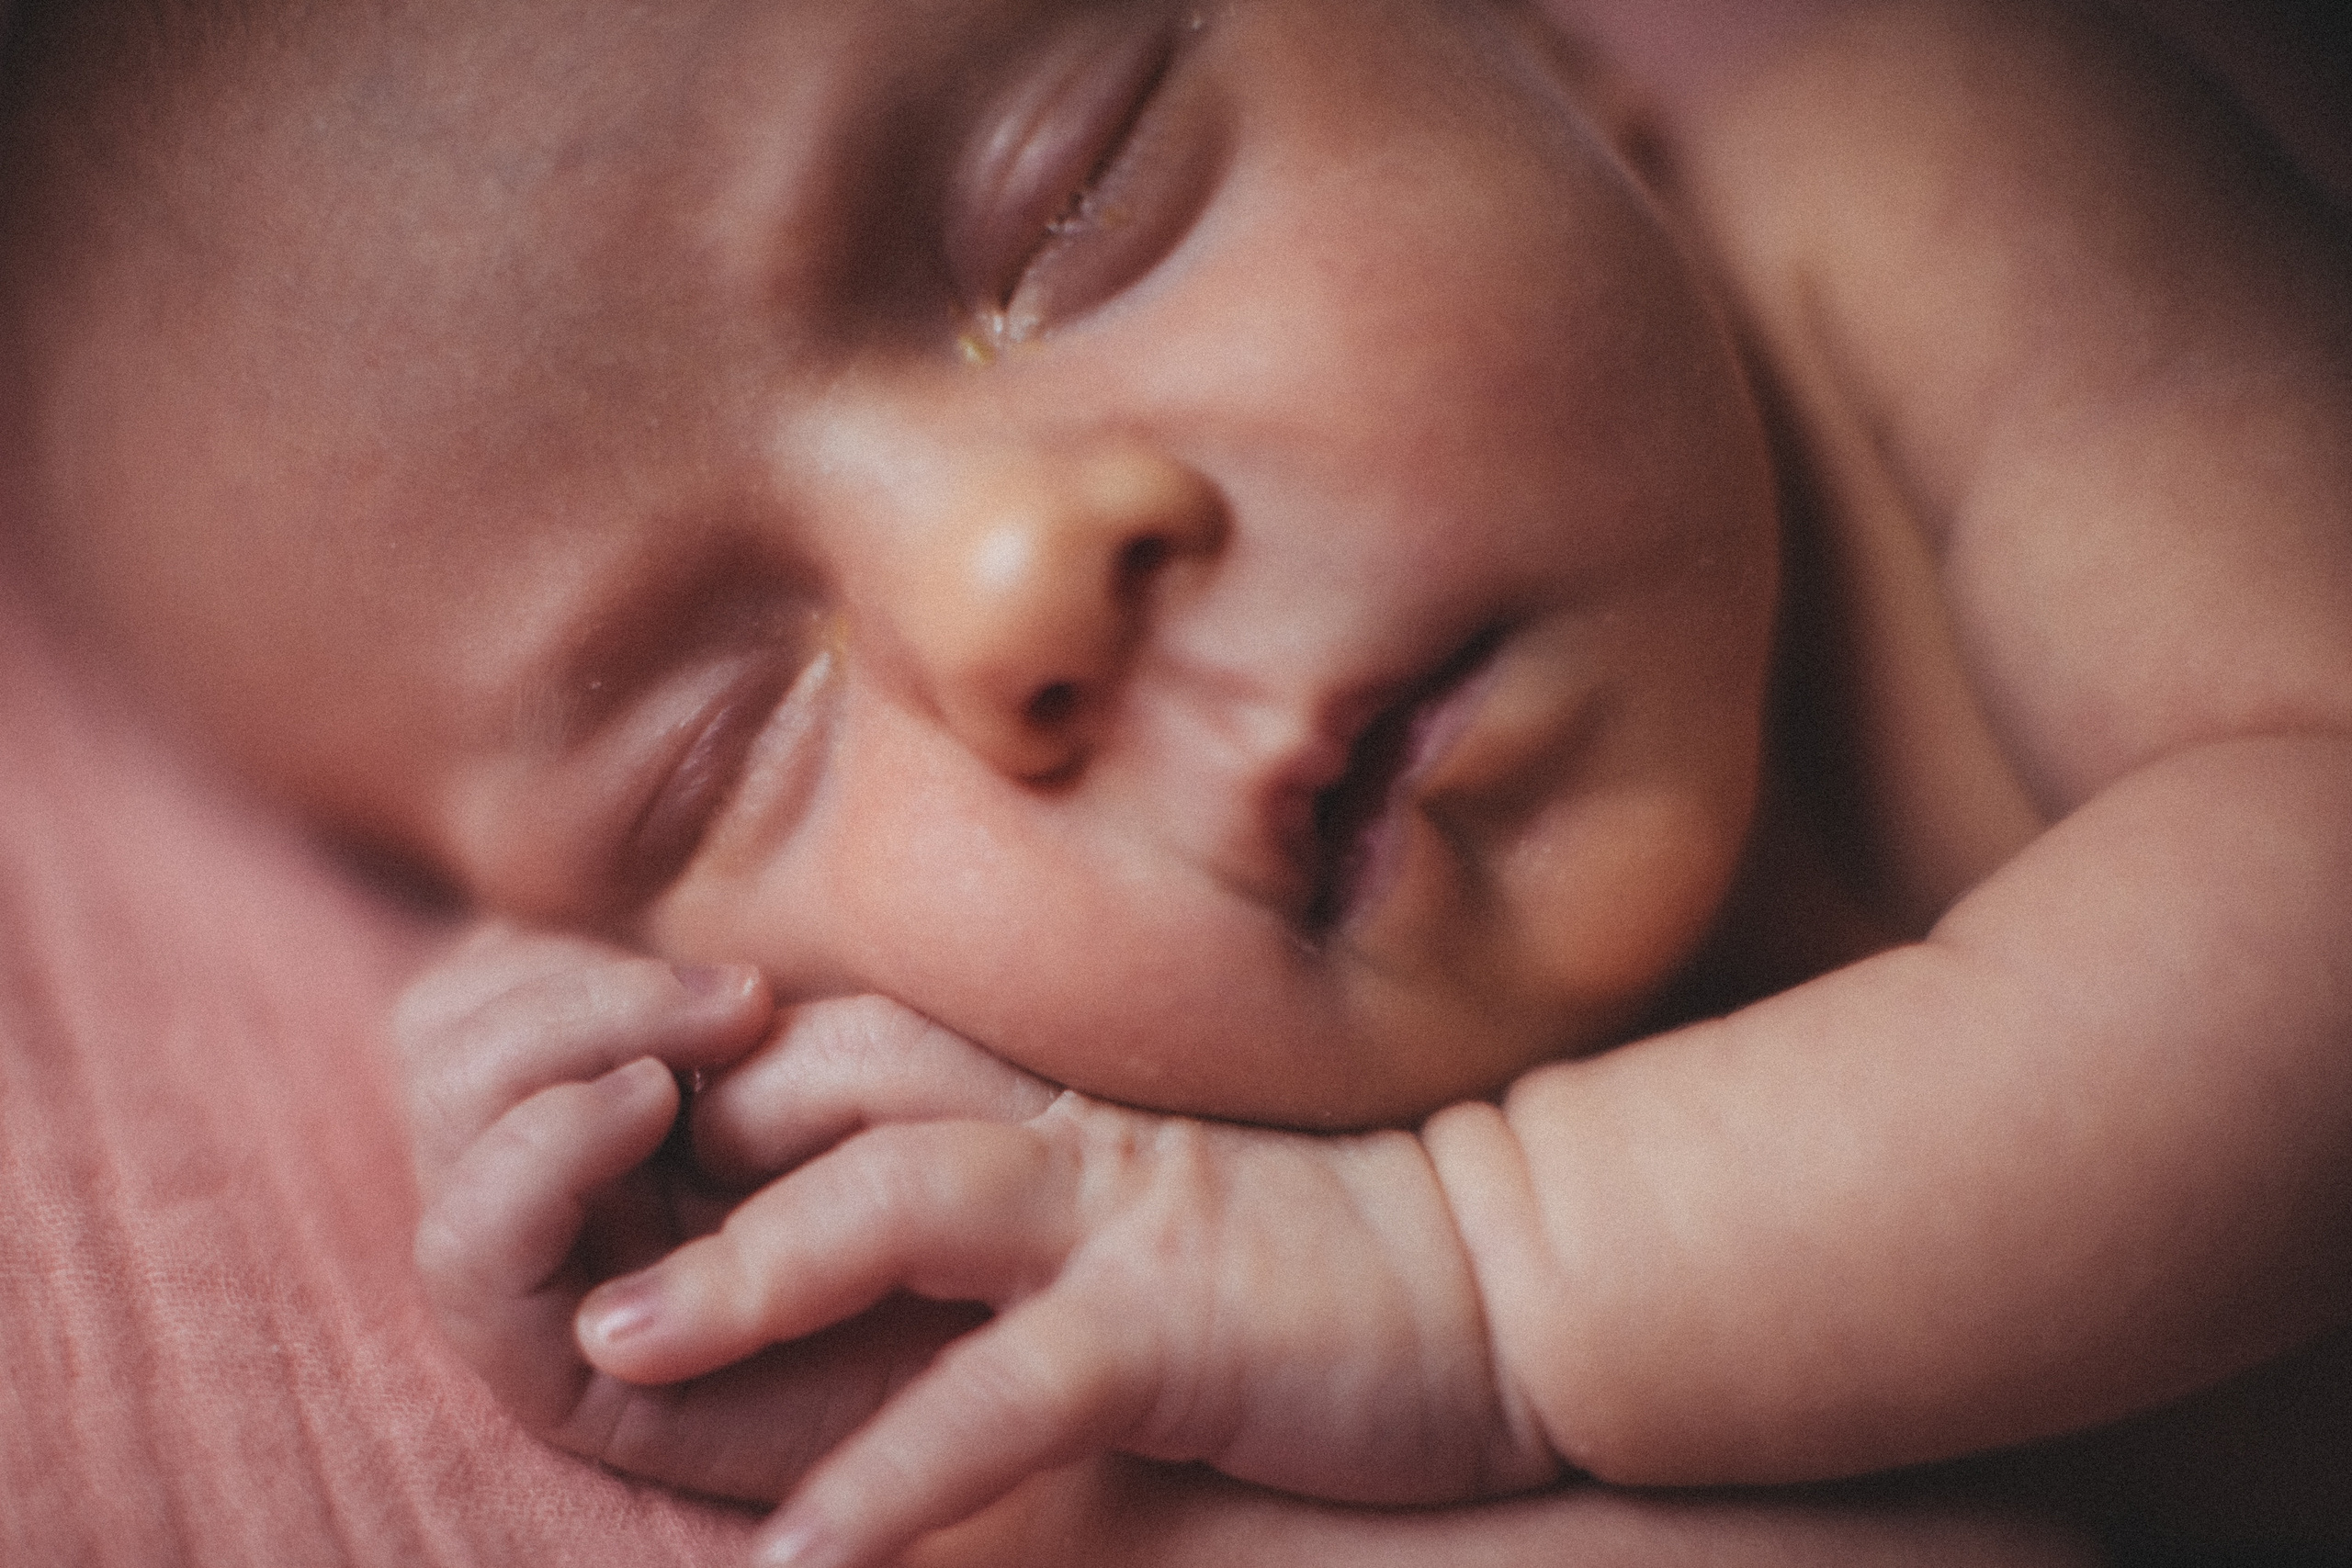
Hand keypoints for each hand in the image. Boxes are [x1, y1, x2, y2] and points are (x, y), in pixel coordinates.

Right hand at [395, 922, 1023, 1501]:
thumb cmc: (960, 1196)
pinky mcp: (556, 1374)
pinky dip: (538, 1156)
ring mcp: (547, 1267)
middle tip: (733, 998)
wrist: (1023, 1372)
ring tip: (697, 1049)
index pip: (493, 970)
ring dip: (559, 1042)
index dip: (567, 937)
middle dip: (569, 984)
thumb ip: (776, 975)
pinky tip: (648, 1108)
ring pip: (443, 1107)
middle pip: (445, 1025)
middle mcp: (555, 1174)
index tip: (732, 958)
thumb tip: (698, 862)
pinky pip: (466, 1255)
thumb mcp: (881, 1046)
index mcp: (605, 1084)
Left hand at [575, 1092, 1568, 1567]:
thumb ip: (979, 1184)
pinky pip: (1009, 1390)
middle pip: (820, 1086)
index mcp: (1022, 1101)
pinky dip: (899, 1471)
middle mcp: (1050, 1132)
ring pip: (897, 1197)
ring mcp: (1114, 1216)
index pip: (813, 1051)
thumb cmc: (1283, 1263)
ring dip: (744, 1270)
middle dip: (667, 1146)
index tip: (576, 1162)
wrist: (1492, 1281)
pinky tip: (807, 1564)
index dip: (683, 1090)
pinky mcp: (1175, 1321)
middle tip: (528, 1237)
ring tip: (608, 1351)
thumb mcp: (1106, 1198)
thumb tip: (839, 1213)